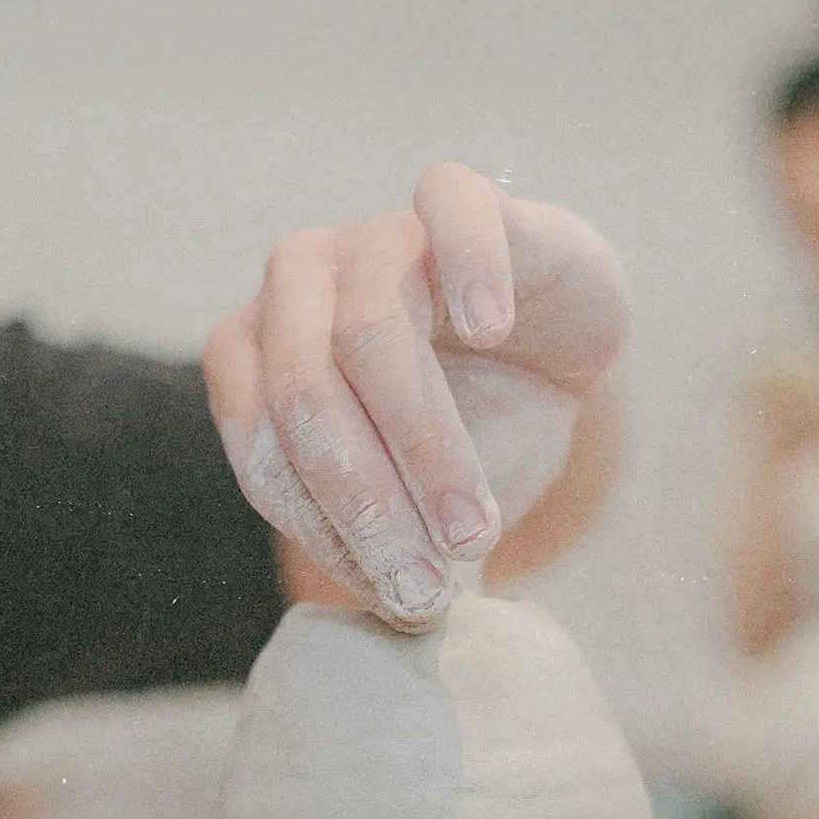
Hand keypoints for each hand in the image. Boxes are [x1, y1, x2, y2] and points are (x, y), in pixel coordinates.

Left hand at [202, 163, 628, 630]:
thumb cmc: (479, 422)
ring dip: (423, 442)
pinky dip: (468, 268)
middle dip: (368, 504)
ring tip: (475, 521)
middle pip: (303, 397)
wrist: (557, 339)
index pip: (262, 449)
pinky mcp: (458, 200)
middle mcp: (297, 286)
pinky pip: (448, 208)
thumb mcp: (432, 503)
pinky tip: (494, 326)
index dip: (324, 530)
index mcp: (262, 357)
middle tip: (430, 582)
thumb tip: (399, 618)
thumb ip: (402, 547)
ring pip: (370, 331)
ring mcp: (374, 235)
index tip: (400, 594)